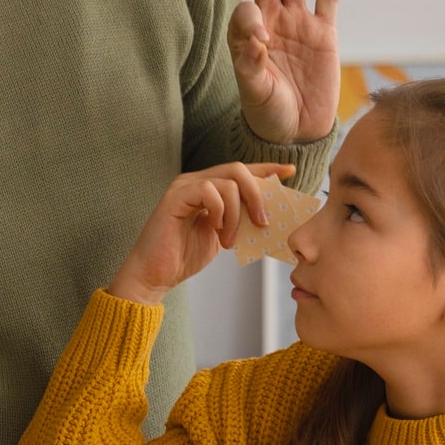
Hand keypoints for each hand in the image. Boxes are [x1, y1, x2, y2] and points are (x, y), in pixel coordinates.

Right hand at [108, 163, 296, 306]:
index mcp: (209, 188)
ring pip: (227, 182)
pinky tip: (215, 230)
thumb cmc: (185, 255)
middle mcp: (196, 181)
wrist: (155, 274)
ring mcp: (184, 186)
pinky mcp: (175, 196)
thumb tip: (269, 214)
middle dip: (257, 194)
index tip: (289, 172)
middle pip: (238, 170)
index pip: (242, 171)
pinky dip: (219, 211)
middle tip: (262, 221)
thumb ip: (240, 219)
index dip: (266, 169)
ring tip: (229, 239)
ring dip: (237, 213)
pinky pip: (208, 191)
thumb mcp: (223, 235)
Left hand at [229, 0, 341, 144]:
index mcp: (251, 35)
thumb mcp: (253, 89)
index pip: (249, 7)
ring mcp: (300, 25)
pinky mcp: (325, 34)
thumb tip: (256, 28)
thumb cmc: (267, 112)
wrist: (297, 132)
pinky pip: (329, 0)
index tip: (261, 41)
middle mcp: (274, 23)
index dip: (252, 17)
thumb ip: (249, 59)